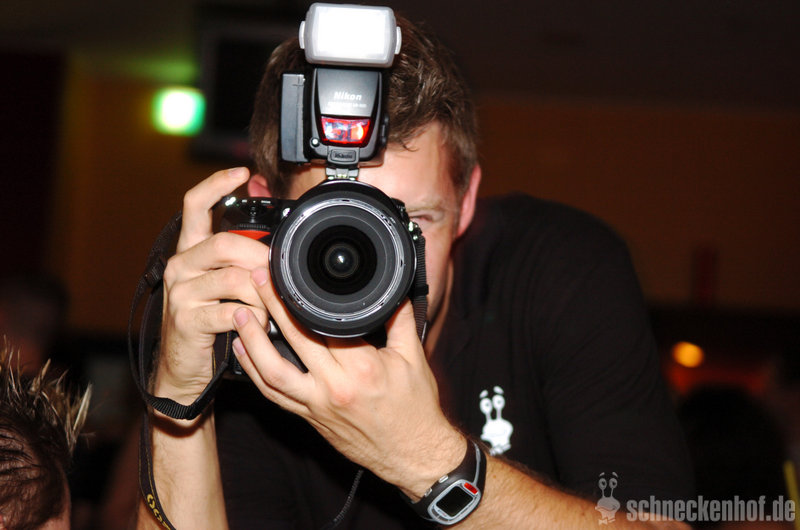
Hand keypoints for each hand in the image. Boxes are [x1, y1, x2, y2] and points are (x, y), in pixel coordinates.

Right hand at [156, 168, 269, 403]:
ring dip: (262, 296)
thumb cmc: (209, 325)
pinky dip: (254, 319)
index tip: (241, 172)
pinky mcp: (186, 320)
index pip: (194, 206)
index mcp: (189, 253)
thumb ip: (239, 261)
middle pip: (225, 242)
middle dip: (260, 256)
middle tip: (279, 273)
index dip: (216, 185)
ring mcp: (180, 293)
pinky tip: (257, 326)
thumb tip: (272, 242)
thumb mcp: (221, 287)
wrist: (183, 370)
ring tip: (269, 311)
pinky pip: (234, 311)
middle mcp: (179, 266)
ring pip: (235, 278)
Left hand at [230, 266, 465, 497]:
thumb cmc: (415, 409)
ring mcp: (317, 405)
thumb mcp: (413, 358)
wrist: (413, 455)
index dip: (302, 299)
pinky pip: (274, 395)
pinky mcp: (309, 418)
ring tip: (239, 315)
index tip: (288, 278)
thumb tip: (392, 291)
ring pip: (272, 372)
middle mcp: (335, 387)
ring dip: (251, 342)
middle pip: (294, 341)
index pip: (324, 326)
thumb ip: (398, 320)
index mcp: (363, 368)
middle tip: (257, 280)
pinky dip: (254, 372)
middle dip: (272, 307)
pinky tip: (243, 352)